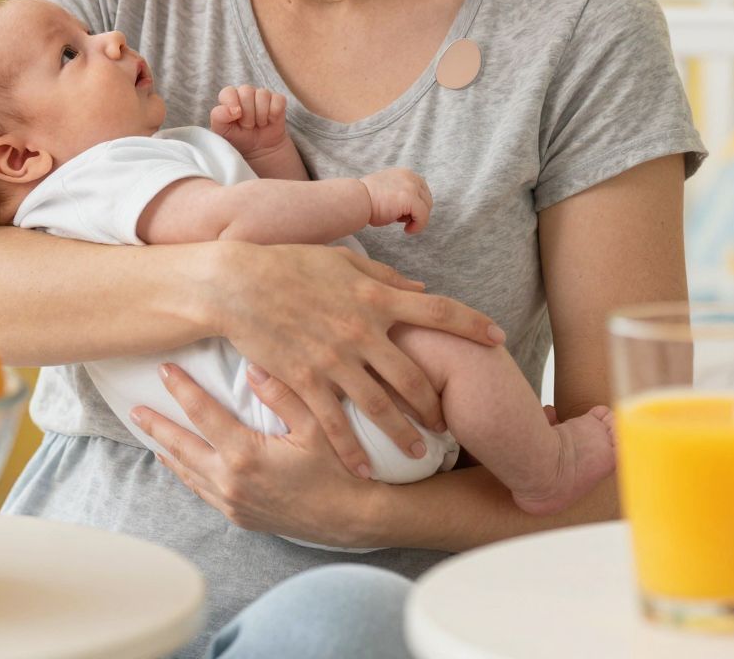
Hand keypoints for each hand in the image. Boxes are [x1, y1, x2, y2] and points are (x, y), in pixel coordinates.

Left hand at [133, 362, 381, 546]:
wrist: (350, 519)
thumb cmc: (339, 469)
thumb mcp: (316, 425)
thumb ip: (282, 395)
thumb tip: (252, 366)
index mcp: (245, 454)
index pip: (202, 414)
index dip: (181, 389)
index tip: (163, 370)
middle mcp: (231, 481)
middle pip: (181, 447)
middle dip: (156, 425)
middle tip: (134, 408)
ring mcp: (232, 503)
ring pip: (188, 474)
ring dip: (167, 452)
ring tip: (149, 435)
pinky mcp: (239, 517)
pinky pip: (202, 492)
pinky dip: (186, 475)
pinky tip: (181, 466)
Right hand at [202, 241, 503, 478]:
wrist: (235, 285)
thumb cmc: (288, 266)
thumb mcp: (342, 263)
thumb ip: (384, 281)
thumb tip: (420, 292)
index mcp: (376, 298)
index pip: (438, 310)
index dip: (472, 325)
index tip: (497, 338)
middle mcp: (363, 331)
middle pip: (415, 375)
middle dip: (438, 403)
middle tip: (452, 423)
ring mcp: (334, 359)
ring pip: (381, 407)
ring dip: (404, 435)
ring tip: (421, 455)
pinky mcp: (306, 380)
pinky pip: (335, 423)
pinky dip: (352, 449)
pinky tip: (365, 470)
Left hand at [210, 85, 290, 159]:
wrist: (259, 149)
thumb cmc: (238, 137)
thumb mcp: (222, 131)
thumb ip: (218, 117)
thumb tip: (232, 110)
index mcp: (230, 97)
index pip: (228, 92)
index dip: (232, 105)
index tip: (236, 118)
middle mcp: (246, 92)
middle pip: (247, 91)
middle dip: (247, 114)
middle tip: (247, 125)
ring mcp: (263, 95)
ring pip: (263, 95)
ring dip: (260, 116)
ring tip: (258, 124)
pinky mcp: (278, 100)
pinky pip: (278, 101)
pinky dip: (273, 115)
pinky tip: (269, 122)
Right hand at [360, 168, 431, 233]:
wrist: (355, 200)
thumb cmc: (365, 200)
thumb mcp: (388, 192)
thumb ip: (400, 194)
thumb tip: (410, 209)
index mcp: (404, 173)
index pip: (422, 190)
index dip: (417, 205)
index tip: (406, 215)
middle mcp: (410, 176)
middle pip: (426, 199)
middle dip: (418, 212)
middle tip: (403, 220)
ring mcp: (411, 186)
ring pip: (426, 208)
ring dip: (417, 219)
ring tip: (402, 224)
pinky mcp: (410, 198)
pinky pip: (423, 216)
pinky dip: (418, 226)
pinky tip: (407, 230)